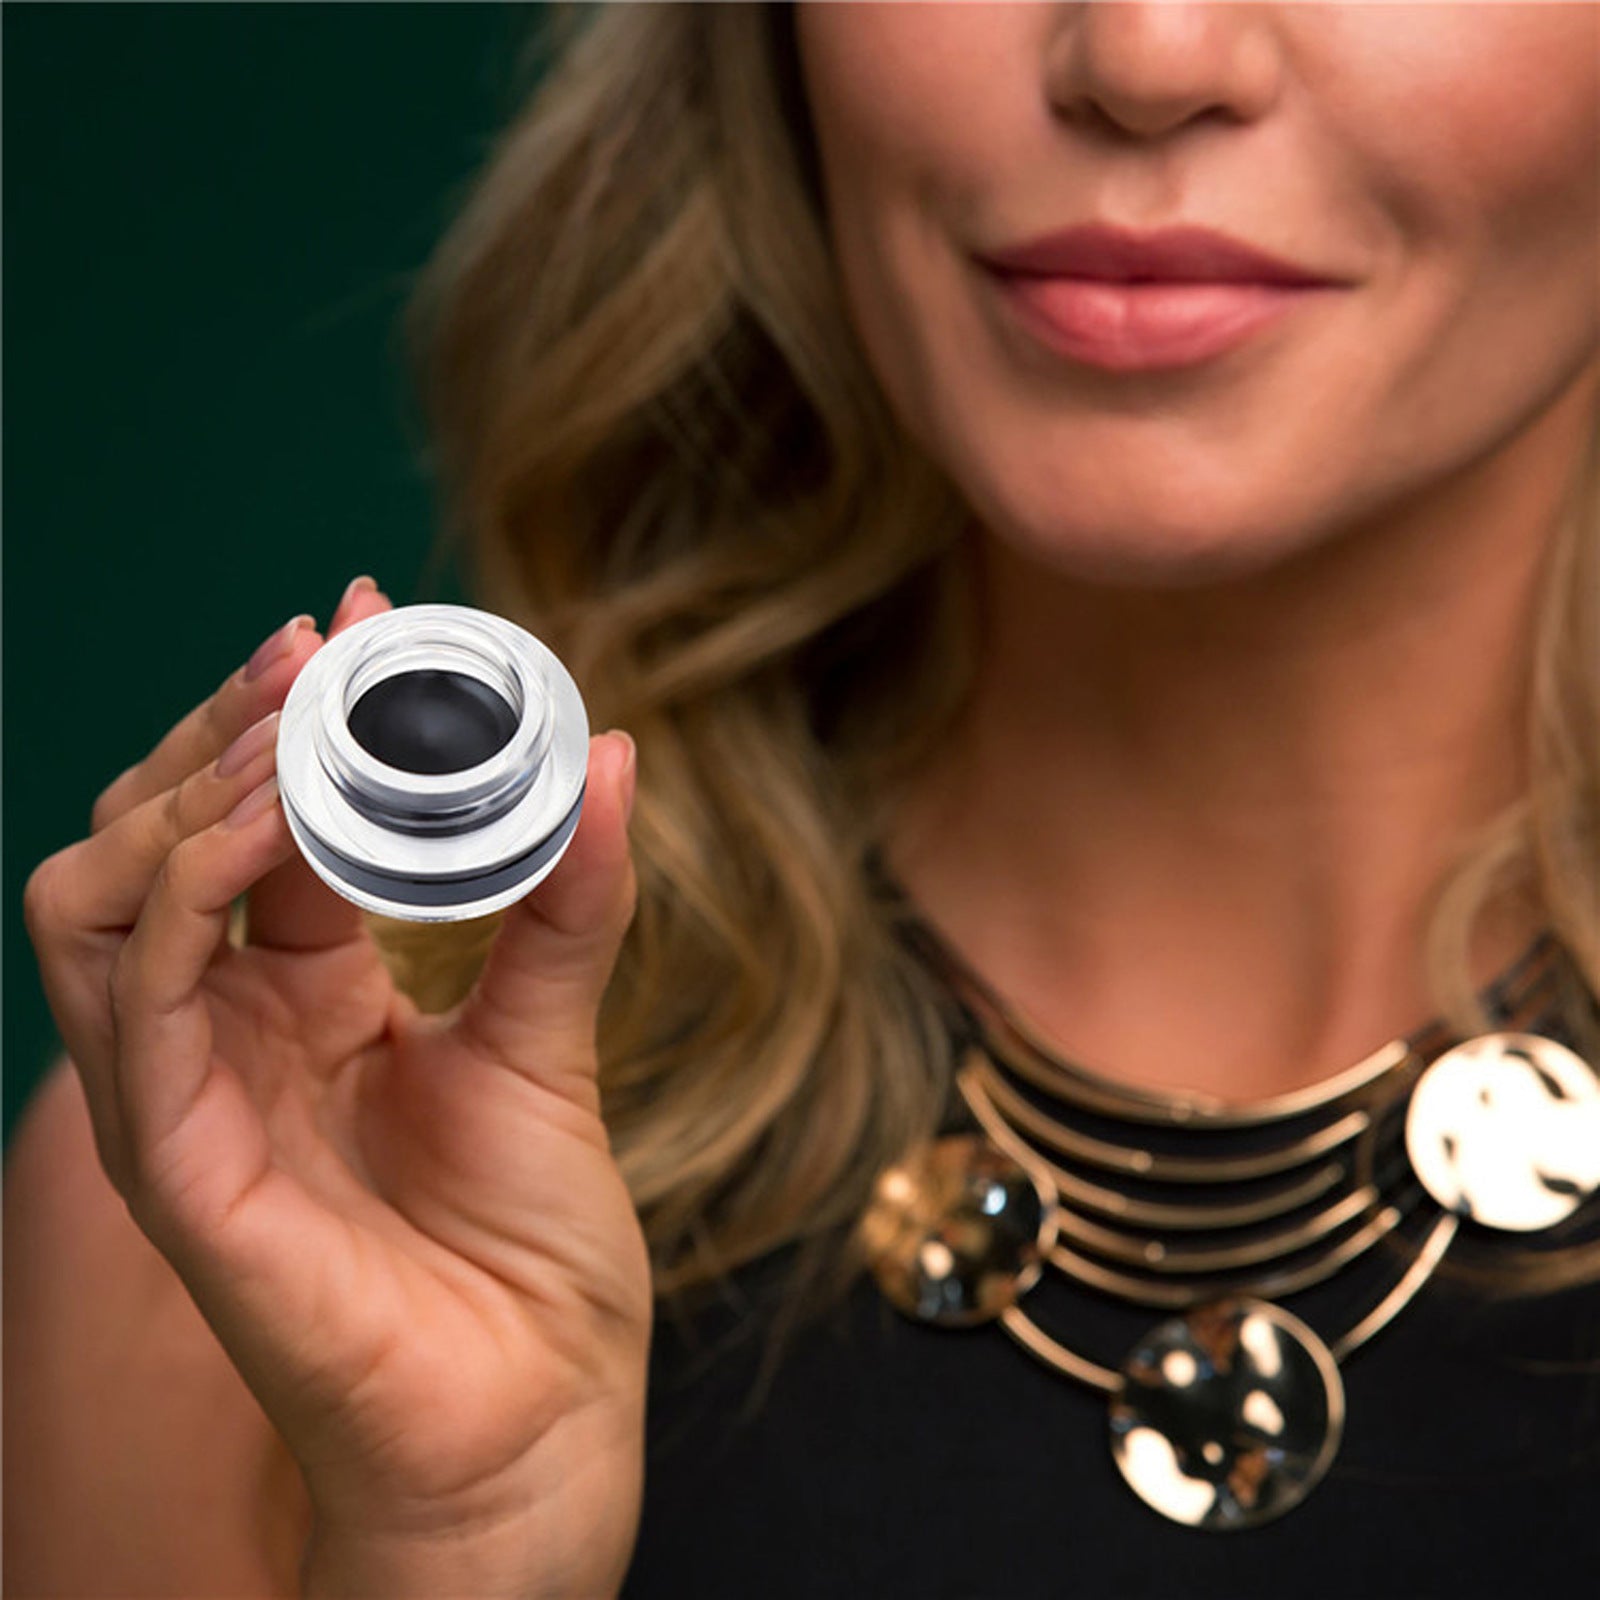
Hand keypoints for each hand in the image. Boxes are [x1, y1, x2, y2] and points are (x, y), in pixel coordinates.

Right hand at [23, 577, 649, 1597]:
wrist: (537, 1416)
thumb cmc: (531, 1246)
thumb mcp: (553, 1036)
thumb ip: (567, 898)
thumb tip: (607, 753)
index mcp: (304, 1001)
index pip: (253, 829)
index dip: (286, 720)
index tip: (353, 623)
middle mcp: (228, 1037)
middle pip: (156, 839)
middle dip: (223, 731)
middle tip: (313, 658)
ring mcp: (188, 1099)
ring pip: (99, 899)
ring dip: (186, 792)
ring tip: (290, 732)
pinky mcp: (180, 1167)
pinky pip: (135, 1000)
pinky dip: (185, 889)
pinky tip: (267, 825)